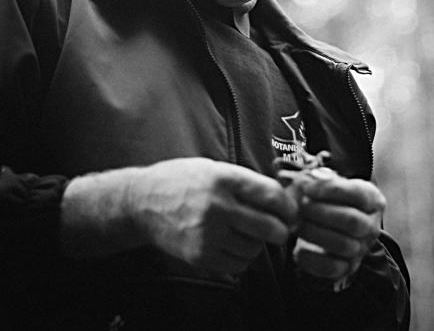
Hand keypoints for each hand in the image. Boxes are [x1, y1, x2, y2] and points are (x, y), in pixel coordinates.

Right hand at [132, 158, 296, 274]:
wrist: (142, 202)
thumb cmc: (179, 180)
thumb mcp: (212, 168)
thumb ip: (244, 182)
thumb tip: (280, 197)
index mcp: (223, 179)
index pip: (271, 195)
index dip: (288, 205)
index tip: (291, 210)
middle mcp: (217, 206)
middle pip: (269, 226)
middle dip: (281, 229)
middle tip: (281, 227)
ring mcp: (208, 234)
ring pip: (255, 248)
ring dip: (259, 243)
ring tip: (248, 232)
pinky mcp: (201, 256)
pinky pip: (238, 264)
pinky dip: (243, 257)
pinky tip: (234, 244)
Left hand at [293, 172, 384, 281]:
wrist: (334, 226)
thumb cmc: (331, 198)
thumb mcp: (331, 183)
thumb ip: (321, 178)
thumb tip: (311, 179)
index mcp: (372, 200)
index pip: (357, 194)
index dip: (331, 190)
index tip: (308, 188)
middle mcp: (371, 226)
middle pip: (352, 221)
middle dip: (321, 212)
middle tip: (301, 205)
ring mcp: (361, 249)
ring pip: (342, 244)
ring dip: (314, 233)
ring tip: (297, 223)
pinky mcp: (347, 268)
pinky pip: (331, 268)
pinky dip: (311, 259)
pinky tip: (297, 248)